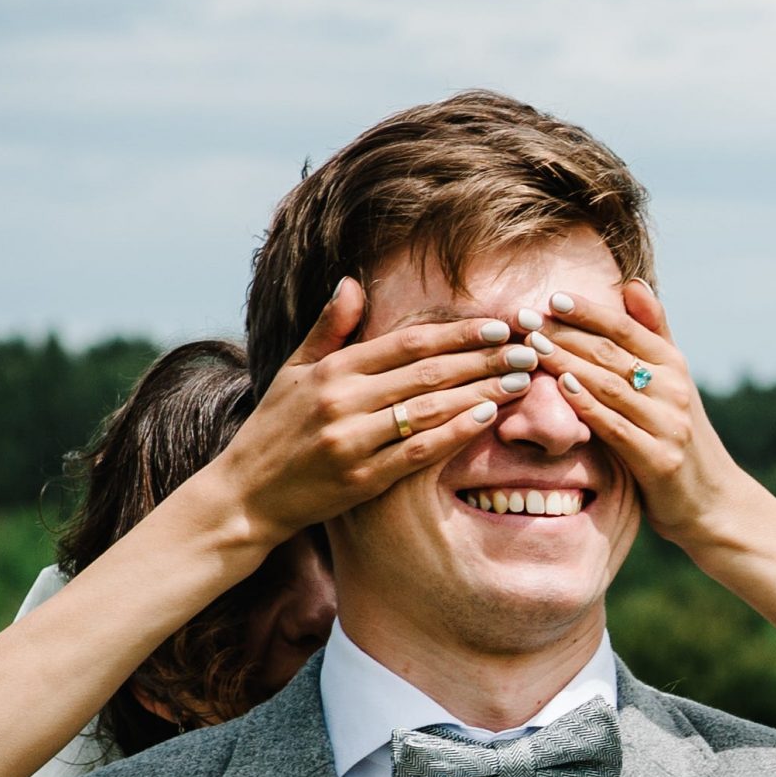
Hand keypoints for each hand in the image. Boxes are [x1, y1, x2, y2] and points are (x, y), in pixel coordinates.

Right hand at [213, 279, 540, 542]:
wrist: (246, 494)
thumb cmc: (274, 428)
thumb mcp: (294, 370)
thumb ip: (328, 328)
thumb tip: (352, 282)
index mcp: (331, 370)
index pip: (407, 342)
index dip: (457, 332)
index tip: (500, 325)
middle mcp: (342, 401)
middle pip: (427, 372)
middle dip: (484, 359)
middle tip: (529, 350)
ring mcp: (352, 441)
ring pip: (428, 409)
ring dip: (480, 392)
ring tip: (520, 381)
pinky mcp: (360, 480)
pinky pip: (418, 452)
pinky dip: (454, 433)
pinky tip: (487, 417)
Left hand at [528, 281, 765, 552]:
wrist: (712, 499)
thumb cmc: (679, 435)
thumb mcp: (672, 382)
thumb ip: (653, 334)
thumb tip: (633, 283)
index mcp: (674, 365)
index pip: (626, 328)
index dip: (590, 311)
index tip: (553, 298)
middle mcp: (674, 389)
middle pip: (611, 353)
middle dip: (565, 334)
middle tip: (524, 320)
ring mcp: (669, 425)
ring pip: (610, 386)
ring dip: (568, 363)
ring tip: (532, 348)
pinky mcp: (660, 461)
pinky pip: (617, 428)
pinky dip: (589, 406)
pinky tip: (563, 388)